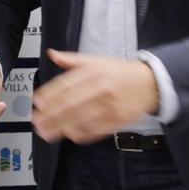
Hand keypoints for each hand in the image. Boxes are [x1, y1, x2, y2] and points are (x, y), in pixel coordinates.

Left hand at [31, 49, 158, 143]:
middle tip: (37, 122)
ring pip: (82, 118)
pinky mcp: (119, 120)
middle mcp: (102, 87)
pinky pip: (97, 129)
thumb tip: (52, 54)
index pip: (67, 83)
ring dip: (62, 127)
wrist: (151, 83)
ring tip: (47, 133)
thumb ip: (72, 60)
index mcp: (94, 70)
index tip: (37, 102)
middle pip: (71, 103)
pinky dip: (82, 134)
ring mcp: (111, 105)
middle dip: (51, 114)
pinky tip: (70, 136)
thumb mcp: (97, 60)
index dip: (50, 94)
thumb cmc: (120, 72)